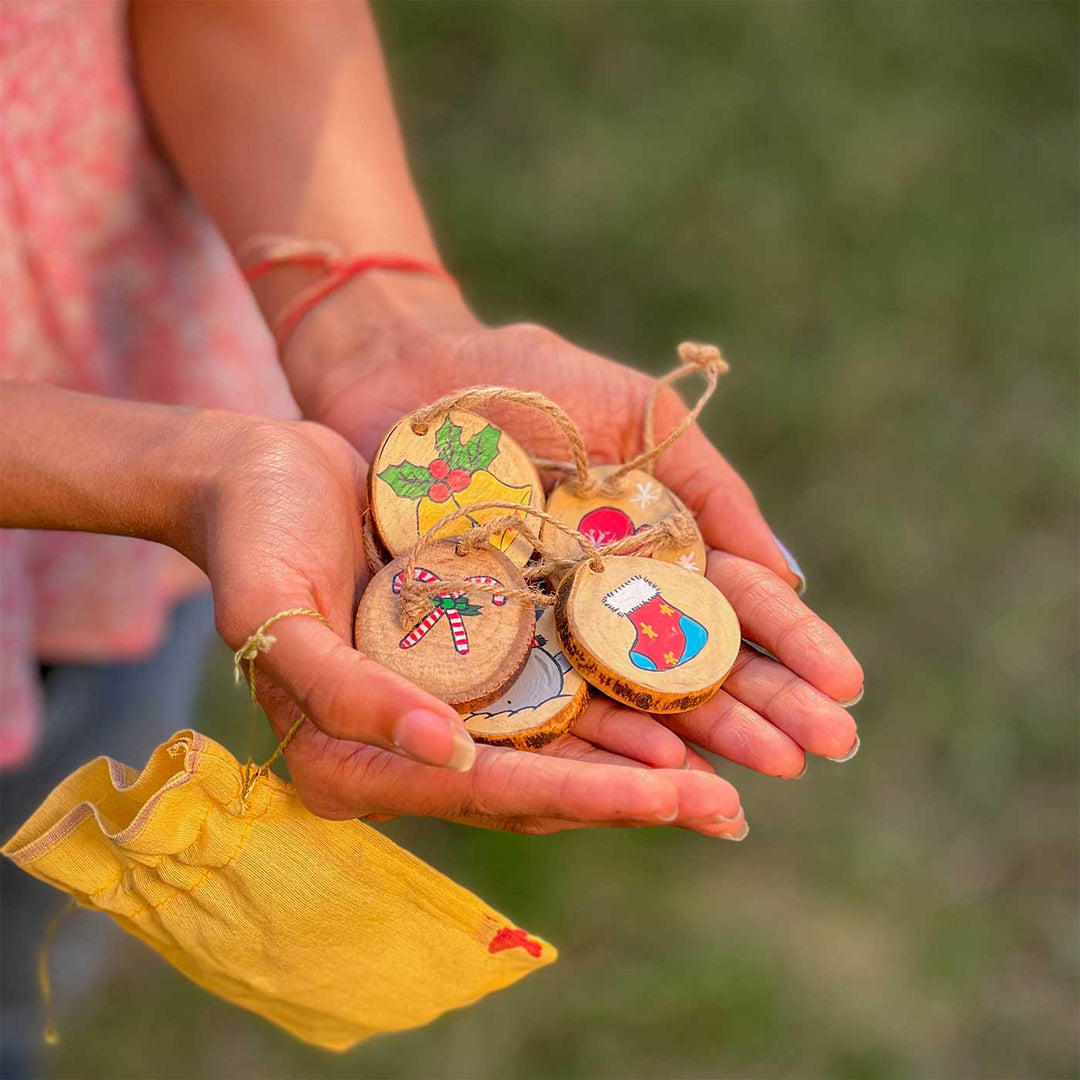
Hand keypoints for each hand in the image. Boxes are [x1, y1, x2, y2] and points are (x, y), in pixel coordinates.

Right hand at [198, 414, 746, 836]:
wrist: (258, 475)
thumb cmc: (252, 539)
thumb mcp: (274, 611)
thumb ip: (347, 693)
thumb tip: (452, 753)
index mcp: (356, 762)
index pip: (486, 793)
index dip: (582, 795)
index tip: (670, 798)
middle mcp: (413, 748)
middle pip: (539, 784)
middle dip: (637, 797)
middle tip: (732, 807)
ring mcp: (451, 705)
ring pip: (561, 745)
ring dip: (646, 760)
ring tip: (736, 771)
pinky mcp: (477, 659)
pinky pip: (559, 689)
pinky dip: (619, 700)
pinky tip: (684, 704)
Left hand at [280, 275, 863, 777]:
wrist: (411, 367)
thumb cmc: (529, 379)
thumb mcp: (640, 418)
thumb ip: (710, 490)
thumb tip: (787, 578)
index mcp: (653, 550)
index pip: (734, 610)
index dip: (791, 648)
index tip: (846, 688)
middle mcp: (604, 605)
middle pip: (692, 669)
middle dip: (761, 710)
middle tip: (827, 749)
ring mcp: (545, 631)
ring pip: (627, 700)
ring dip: (694, 744)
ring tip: (752, 783)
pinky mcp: (479, 647)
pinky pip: (541, 701)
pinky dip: (596, 738)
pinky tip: (650, 771)